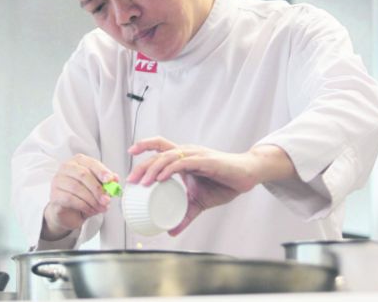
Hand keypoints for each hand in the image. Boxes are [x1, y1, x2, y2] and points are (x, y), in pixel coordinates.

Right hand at [41, 154, 117, 240]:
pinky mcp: (54, 195)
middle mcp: (66, 168)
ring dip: (91, 199)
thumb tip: (114, 179)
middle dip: (97, 189)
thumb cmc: (84, 195)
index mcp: (78, 161)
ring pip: (76, 187)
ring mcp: (58, 181)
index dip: (101, 171)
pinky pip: (69, 199)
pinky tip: (90, 210)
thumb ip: (106, 182)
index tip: (110, 180)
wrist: (70, 212)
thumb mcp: (98, 187)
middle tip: (107, 199)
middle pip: (83, 175)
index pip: (91, 163)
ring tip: (100, 207)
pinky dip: (83, 205)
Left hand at [127, 137, 294, 235]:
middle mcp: (188, 152)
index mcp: (184, 158)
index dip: (144, 146)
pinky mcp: (206, 161)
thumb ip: (185, 215)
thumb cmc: (224, 183)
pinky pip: (184, 162)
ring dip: (153, 168)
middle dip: (142, 165)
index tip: (130, 153)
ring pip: (169, 156)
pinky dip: (170, 169)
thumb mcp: (200, 202)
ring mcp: (196, 155)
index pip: (160, 146)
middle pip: (159, 152)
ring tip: (142, 182)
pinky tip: (161, 177)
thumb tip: (171, 231)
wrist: (247, 176)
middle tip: (131, 180)